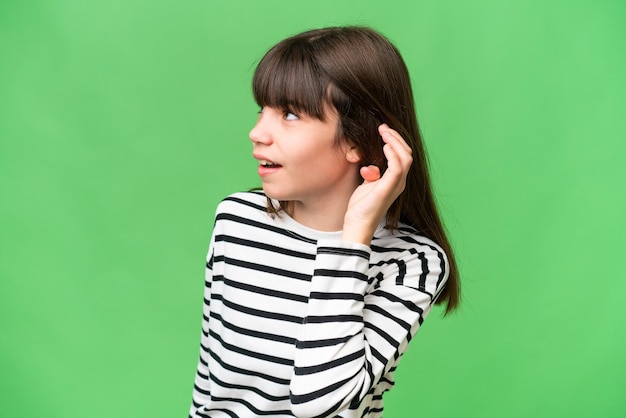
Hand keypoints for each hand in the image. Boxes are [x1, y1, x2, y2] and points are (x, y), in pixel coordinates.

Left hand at [342, 124, 412, 244]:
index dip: (395, 141)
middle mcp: (400, 182)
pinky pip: (397, 167)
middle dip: (396, 137)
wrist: (358, 224)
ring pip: (405, 157)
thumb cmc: (361, 206)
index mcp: (396, 180)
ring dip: (395, 142)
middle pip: (407, 153)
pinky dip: (393, 154)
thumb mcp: (367, 186)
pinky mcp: (389, 188)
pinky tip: (384, 146)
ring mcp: (396, 185)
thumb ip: (371, 175)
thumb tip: (370, 166)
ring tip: (384, 132)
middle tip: (383, 127)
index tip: (383, 130)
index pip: (403, 156)